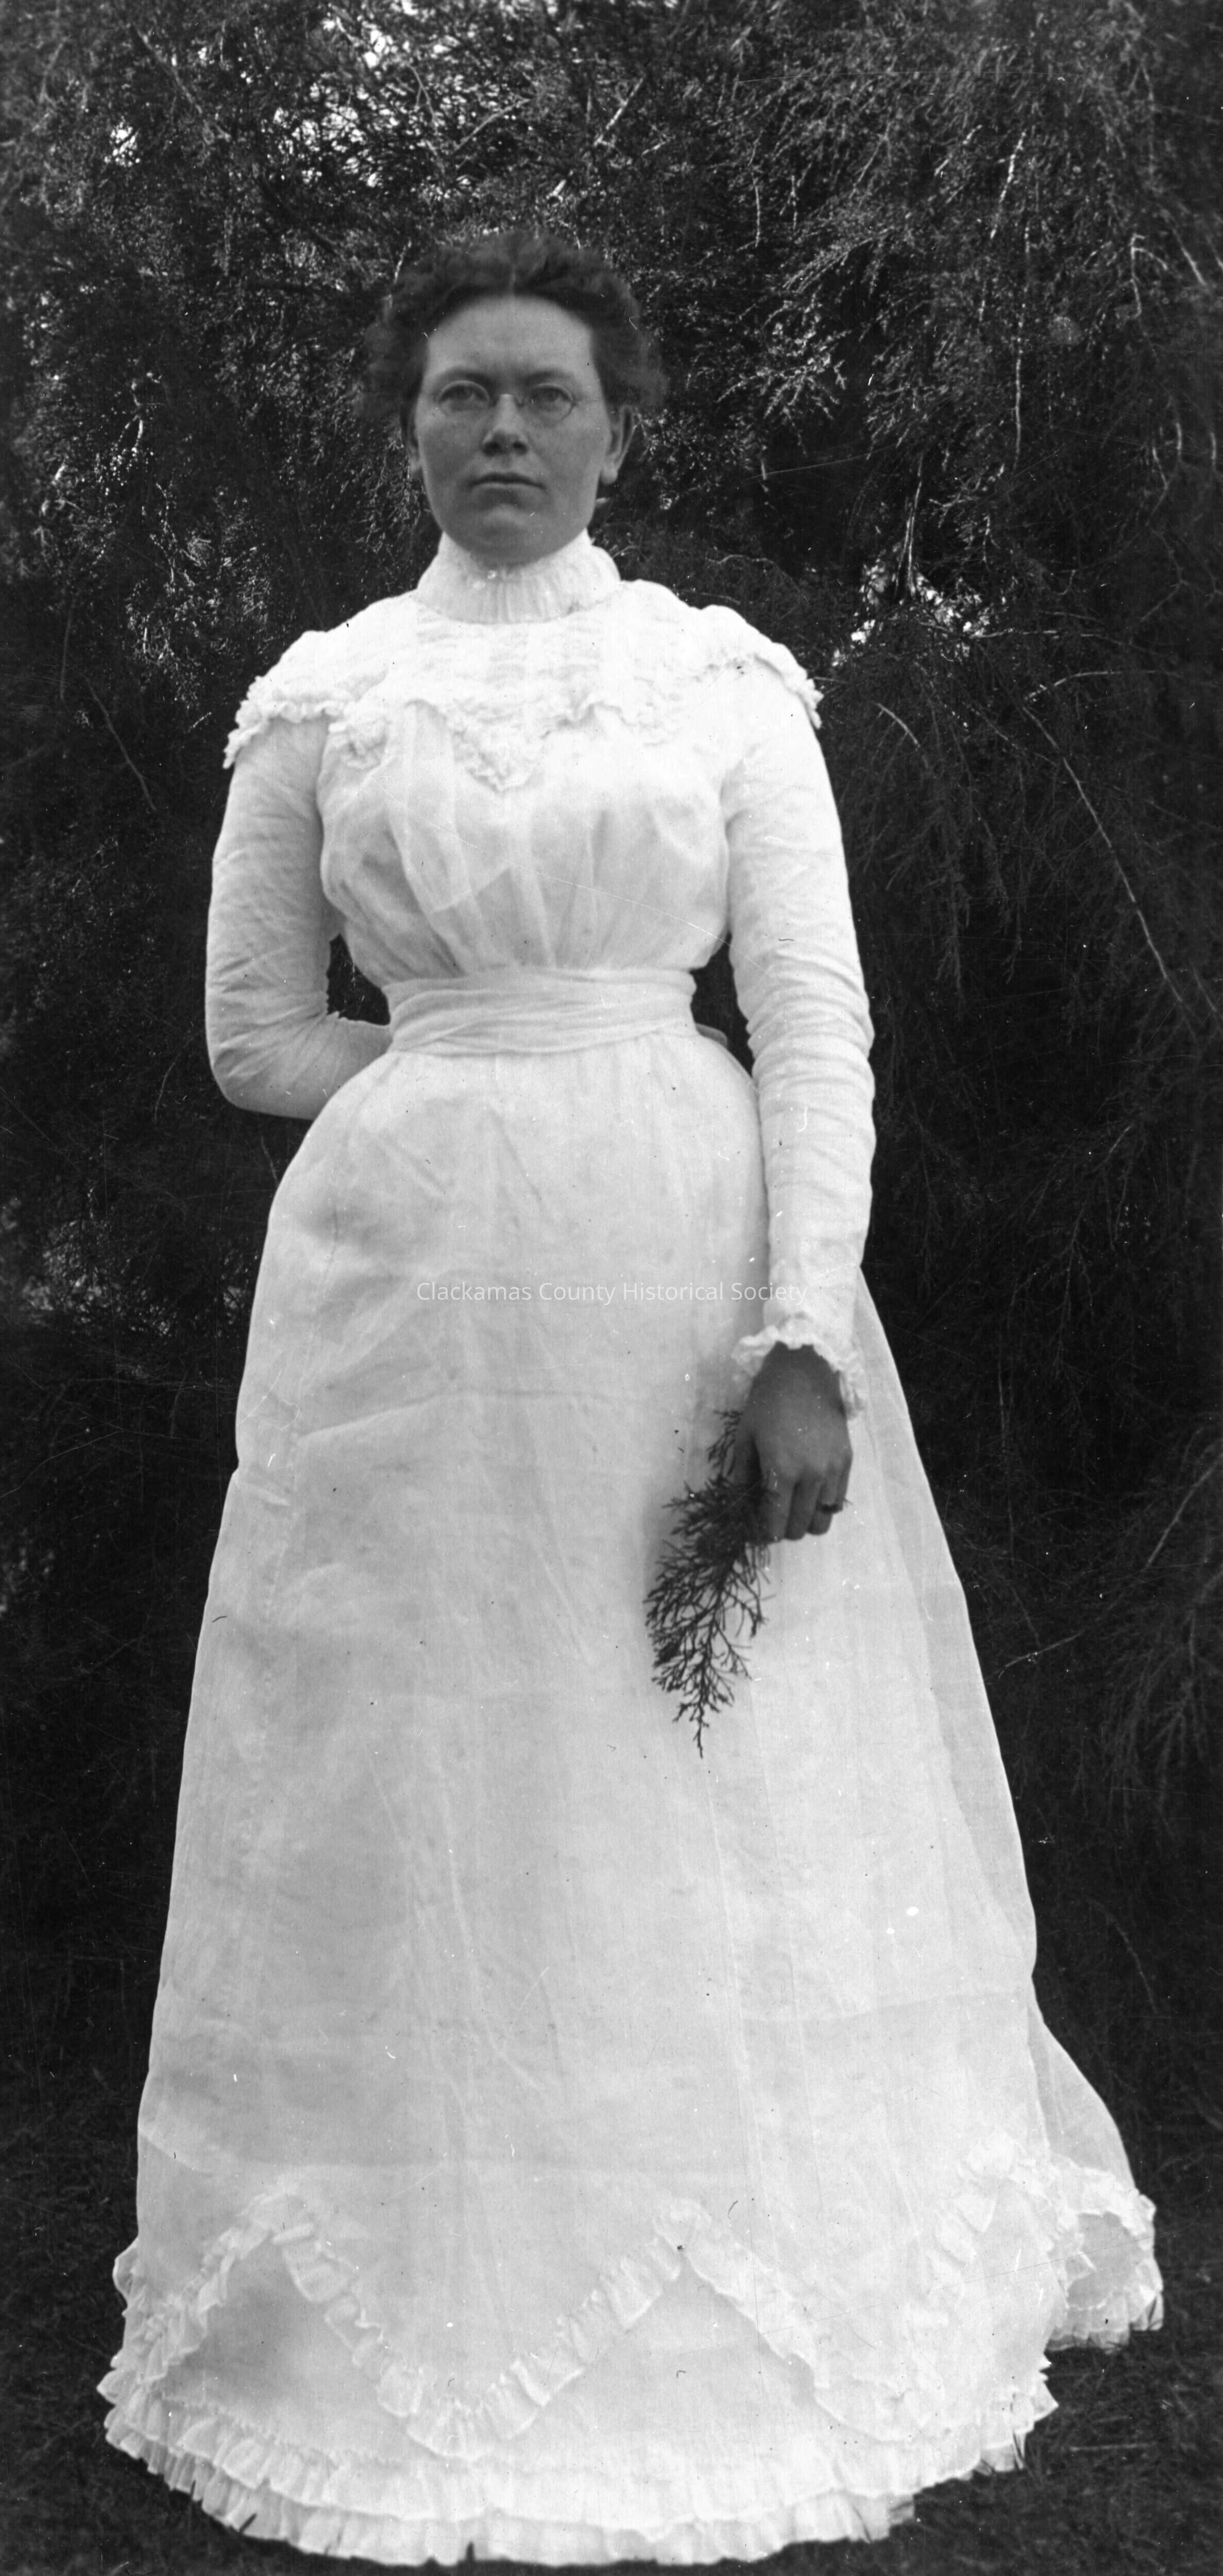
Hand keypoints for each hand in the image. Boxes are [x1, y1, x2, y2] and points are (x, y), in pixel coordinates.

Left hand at [732, 1344, 851, 1543]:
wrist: (805, 1372)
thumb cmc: (768, 1402)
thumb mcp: (745, 1437)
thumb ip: (742, 1477)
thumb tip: (740, 1508)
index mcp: (781, 1471)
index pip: (775, 1525)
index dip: (762, 1534)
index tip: (755, 1530)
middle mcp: (811, 1476)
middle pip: (799, 1528)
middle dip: (782, 1529)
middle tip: (772, 1517)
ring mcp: (833, 1470)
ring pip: (822, 1521)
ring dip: (805, 1521)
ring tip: (793, 1506)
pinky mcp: (847, 1462)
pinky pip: (838, 1502)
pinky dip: (823, 1506)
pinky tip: (809, 1492)